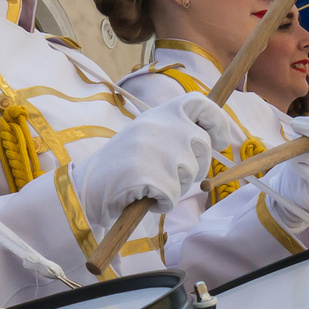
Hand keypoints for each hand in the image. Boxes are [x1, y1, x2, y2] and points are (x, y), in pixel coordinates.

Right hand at [72, 95, 240, 230]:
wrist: (87, 186)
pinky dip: (161, 204)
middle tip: (171, 174)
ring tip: (149, 183)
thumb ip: (174, 129)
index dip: (218, 121)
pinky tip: (143, 196)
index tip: (221, 141)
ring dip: (175, 187)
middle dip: (195, 166)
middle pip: (203, 146)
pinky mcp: (151, 176)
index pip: (201, 104)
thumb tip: (211, 136)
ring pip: (190, 175)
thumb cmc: (121, 164)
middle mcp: (160, 127)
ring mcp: (157, 151)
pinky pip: (173, 197)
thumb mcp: (146, 134)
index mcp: (159, 113)